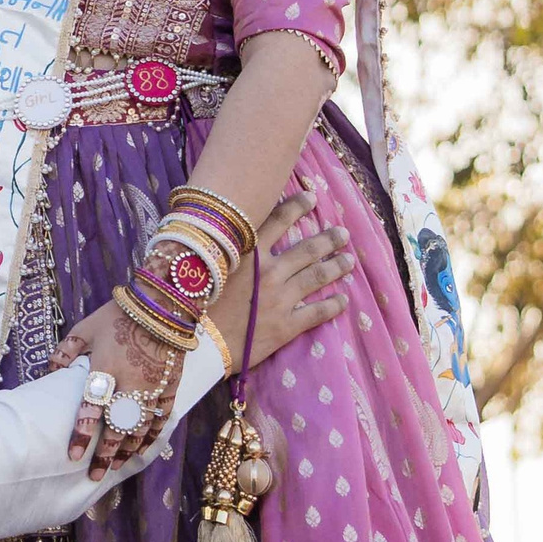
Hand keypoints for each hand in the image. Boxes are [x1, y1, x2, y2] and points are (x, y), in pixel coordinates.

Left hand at [52, 306, 179, 477]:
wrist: (163, 304)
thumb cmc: (120, 314)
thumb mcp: (86, 327)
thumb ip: (67, 350)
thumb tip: (49, 368)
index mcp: (106, 370)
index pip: (91, 409)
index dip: (82, 435)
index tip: (74, 456)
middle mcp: (130, 384)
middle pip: (118, 427)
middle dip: (106, 454)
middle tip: (95, 474)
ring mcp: (153, 388)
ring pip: (141, 428)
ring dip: (129, 449)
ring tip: (117, 466)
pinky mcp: (170, 387)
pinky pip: (163, 418)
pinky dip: (154, 435)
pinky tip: (145, 447)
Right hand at [213, 191, 356, 367]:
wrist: (197, 344)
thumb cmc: (193, 303)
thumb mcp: (201, 265)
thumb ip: (220, 248)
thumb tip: (220, 232)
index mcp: (249, 254)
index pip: (278, 221)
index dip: (297, 207)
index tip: (311, 197)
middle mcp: (270, 272)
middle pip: (306, 250)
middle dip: (328, 239)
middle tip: (343, 233)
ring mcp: (281, 299)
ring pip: (317, 277)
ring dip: (336, 267)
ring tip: (349, 261)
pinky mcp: (287, 325)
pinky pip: (318, 312)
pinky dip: (334, 305)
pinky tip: (343, 300)